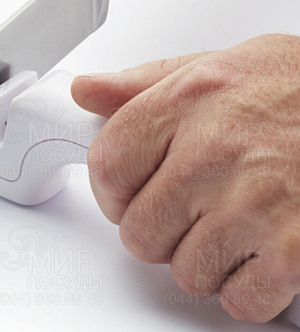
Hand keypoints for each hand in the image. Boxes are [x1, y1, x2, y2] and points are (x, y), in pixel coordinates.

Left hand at [71, 34, 299, 321]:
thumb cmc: (297, 85)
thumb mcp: (215, 64)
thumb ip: (144, 83)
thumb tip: (87, 91)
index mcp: (186, 101)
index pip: (107, 166)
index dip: (110, 191)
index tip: (125, 196)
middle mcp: (212, 151)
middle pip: (139, 230)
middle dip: (157, 230)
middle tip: (187, 211)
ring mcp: (253, 203)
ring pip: (186, 270)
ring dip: (203, 259)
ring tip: (231, 224)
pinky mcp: (293, 250)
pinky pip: (239, 299)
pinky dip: (248, 288)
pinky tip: (260, 251)